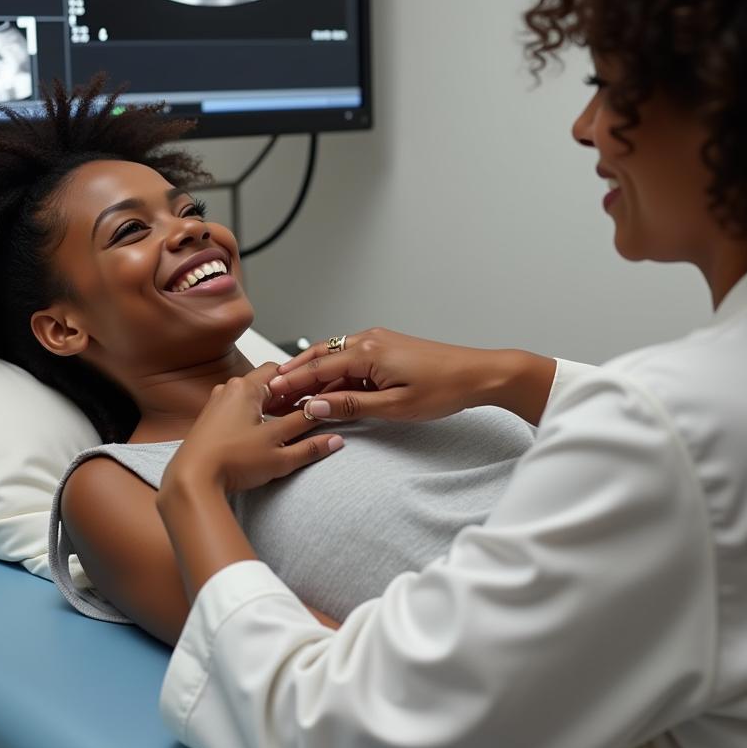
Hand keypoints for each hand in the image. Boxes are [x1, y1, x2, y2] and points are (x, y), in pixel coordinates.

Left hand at [162, 363, 344, 495]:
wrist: (190, 482)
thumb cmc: (228, 462)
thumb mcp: (279, 454)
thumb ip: (310, 445)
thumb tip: (334, 439)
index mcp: (245, 388)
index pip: (281, 372)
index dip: (302, 383)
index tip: (317, 396)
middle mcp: (228, 391)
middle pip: (267, 385)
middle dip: (288, 398)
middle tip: (307, 413)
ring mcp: (217, 406)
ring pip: (253, 400)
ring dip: (272, 410)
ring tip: (288, 427)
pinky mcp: (211, 423)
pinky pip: (239, 412)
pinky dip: (256, 419)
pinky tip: (264, 438)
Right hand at [266, 328, 538, 423]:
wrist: (479, 374)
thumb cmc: (443, 389)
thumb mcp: (394, 407)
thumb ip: (351, 406)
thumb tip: (314, 407)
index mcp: (367, 352)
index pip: (317, 370)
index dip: (290, 383)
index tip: (267, 393)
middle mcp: (368, 340)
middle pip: (318, 357)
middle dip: (292, 374)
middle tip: (269, 391)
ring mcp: (377, 341)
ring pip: (333, 356)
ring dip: (310, 373)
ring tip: (287, 390)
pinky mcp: (386, 347)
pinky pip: (349, 358)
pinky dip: (331, 371)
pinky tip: (323, 386)